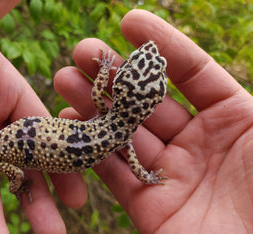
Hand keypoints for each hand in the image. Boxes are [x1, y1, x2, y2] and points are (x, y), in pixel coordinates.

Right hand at [55, 9, 252, 232]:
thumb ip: (241, 100)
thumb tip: (205, 67)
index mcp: (235, 121)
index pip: (192, 73)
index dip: (162, 46)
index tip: (128, 23)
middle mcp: (199, 144)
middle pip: (148, 102)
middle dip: (114, 75)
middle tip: (83, 52)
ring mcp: (171, 174)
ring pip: (124, 133)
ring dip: (93, 106)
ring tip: (65, 79)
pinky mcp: (149, 206)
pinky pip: (115, 172)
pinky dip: (90, 148)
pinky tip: (69, 124)